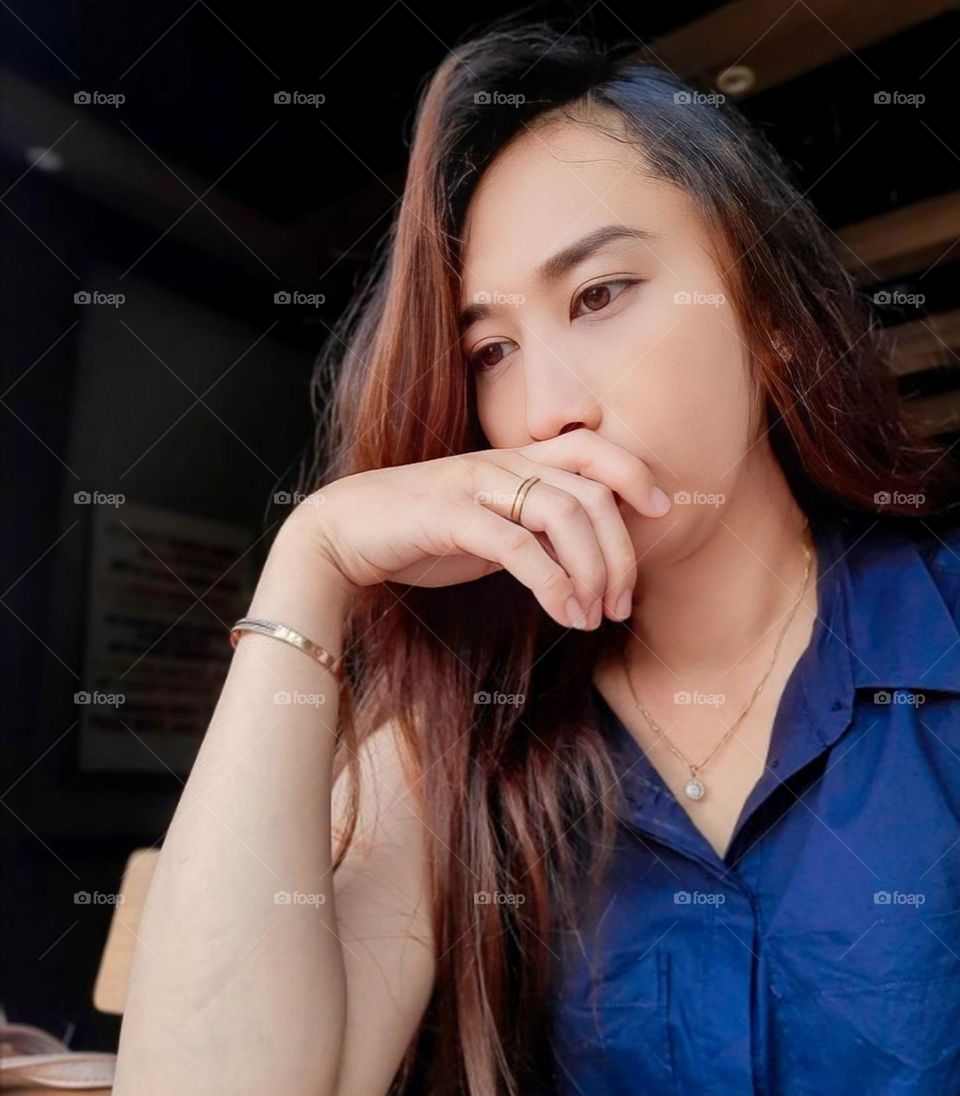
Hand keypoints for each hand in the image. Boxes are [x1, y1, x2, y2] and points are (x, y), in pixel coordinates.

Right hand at [287, 428, 670, 629]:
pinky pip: (517, 545)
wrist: (342, 533)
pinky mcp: (450, 515)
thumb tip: (582, 564)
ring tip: (595, 616)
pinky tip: (565, 615)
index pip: (590, 449)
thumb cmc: (418, 534)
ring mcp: (475, 485)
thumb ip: (532, 535)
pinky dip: (552, 584)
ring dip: (592, 571)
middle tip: (623, 602)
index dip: (634, 471)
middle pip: (590, 491)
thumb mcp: (488, 532)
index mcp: (513, 461)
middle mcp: (500, 463)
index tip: (662, 510)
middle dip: (620, 551)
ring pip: (563, 513)